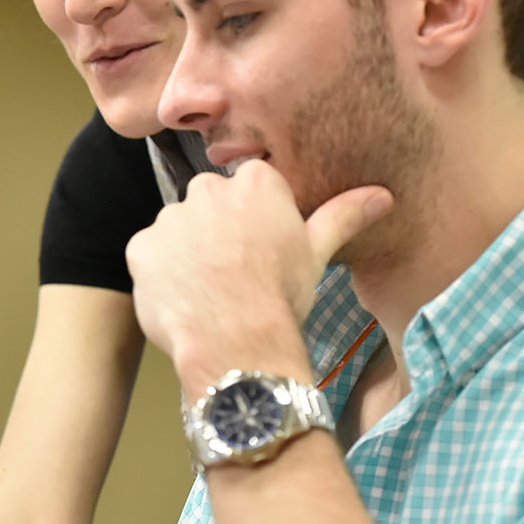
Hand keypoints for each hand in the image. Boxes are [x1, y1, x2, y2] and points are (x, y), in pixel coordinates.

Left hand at [125, 161, 390, 391]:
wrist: (235, 341)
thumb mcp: (317, 253)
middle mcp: (207, 189)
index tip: (262, 248)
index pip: (251, 187)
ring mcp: (170, 216)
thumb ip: (344, 216)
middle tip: (235, 271)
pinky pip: (149, 255)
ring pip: (178, 229)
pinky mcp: (140, 246)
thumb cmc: (281, 296)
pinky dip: (161, 274)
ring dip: (187, 252)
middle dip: (218, 230)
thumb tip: (383, 196)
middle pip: (211, 203)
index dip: (256, 220)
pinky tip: (182, 299)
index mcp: (255, 182)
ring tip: (208, 291)